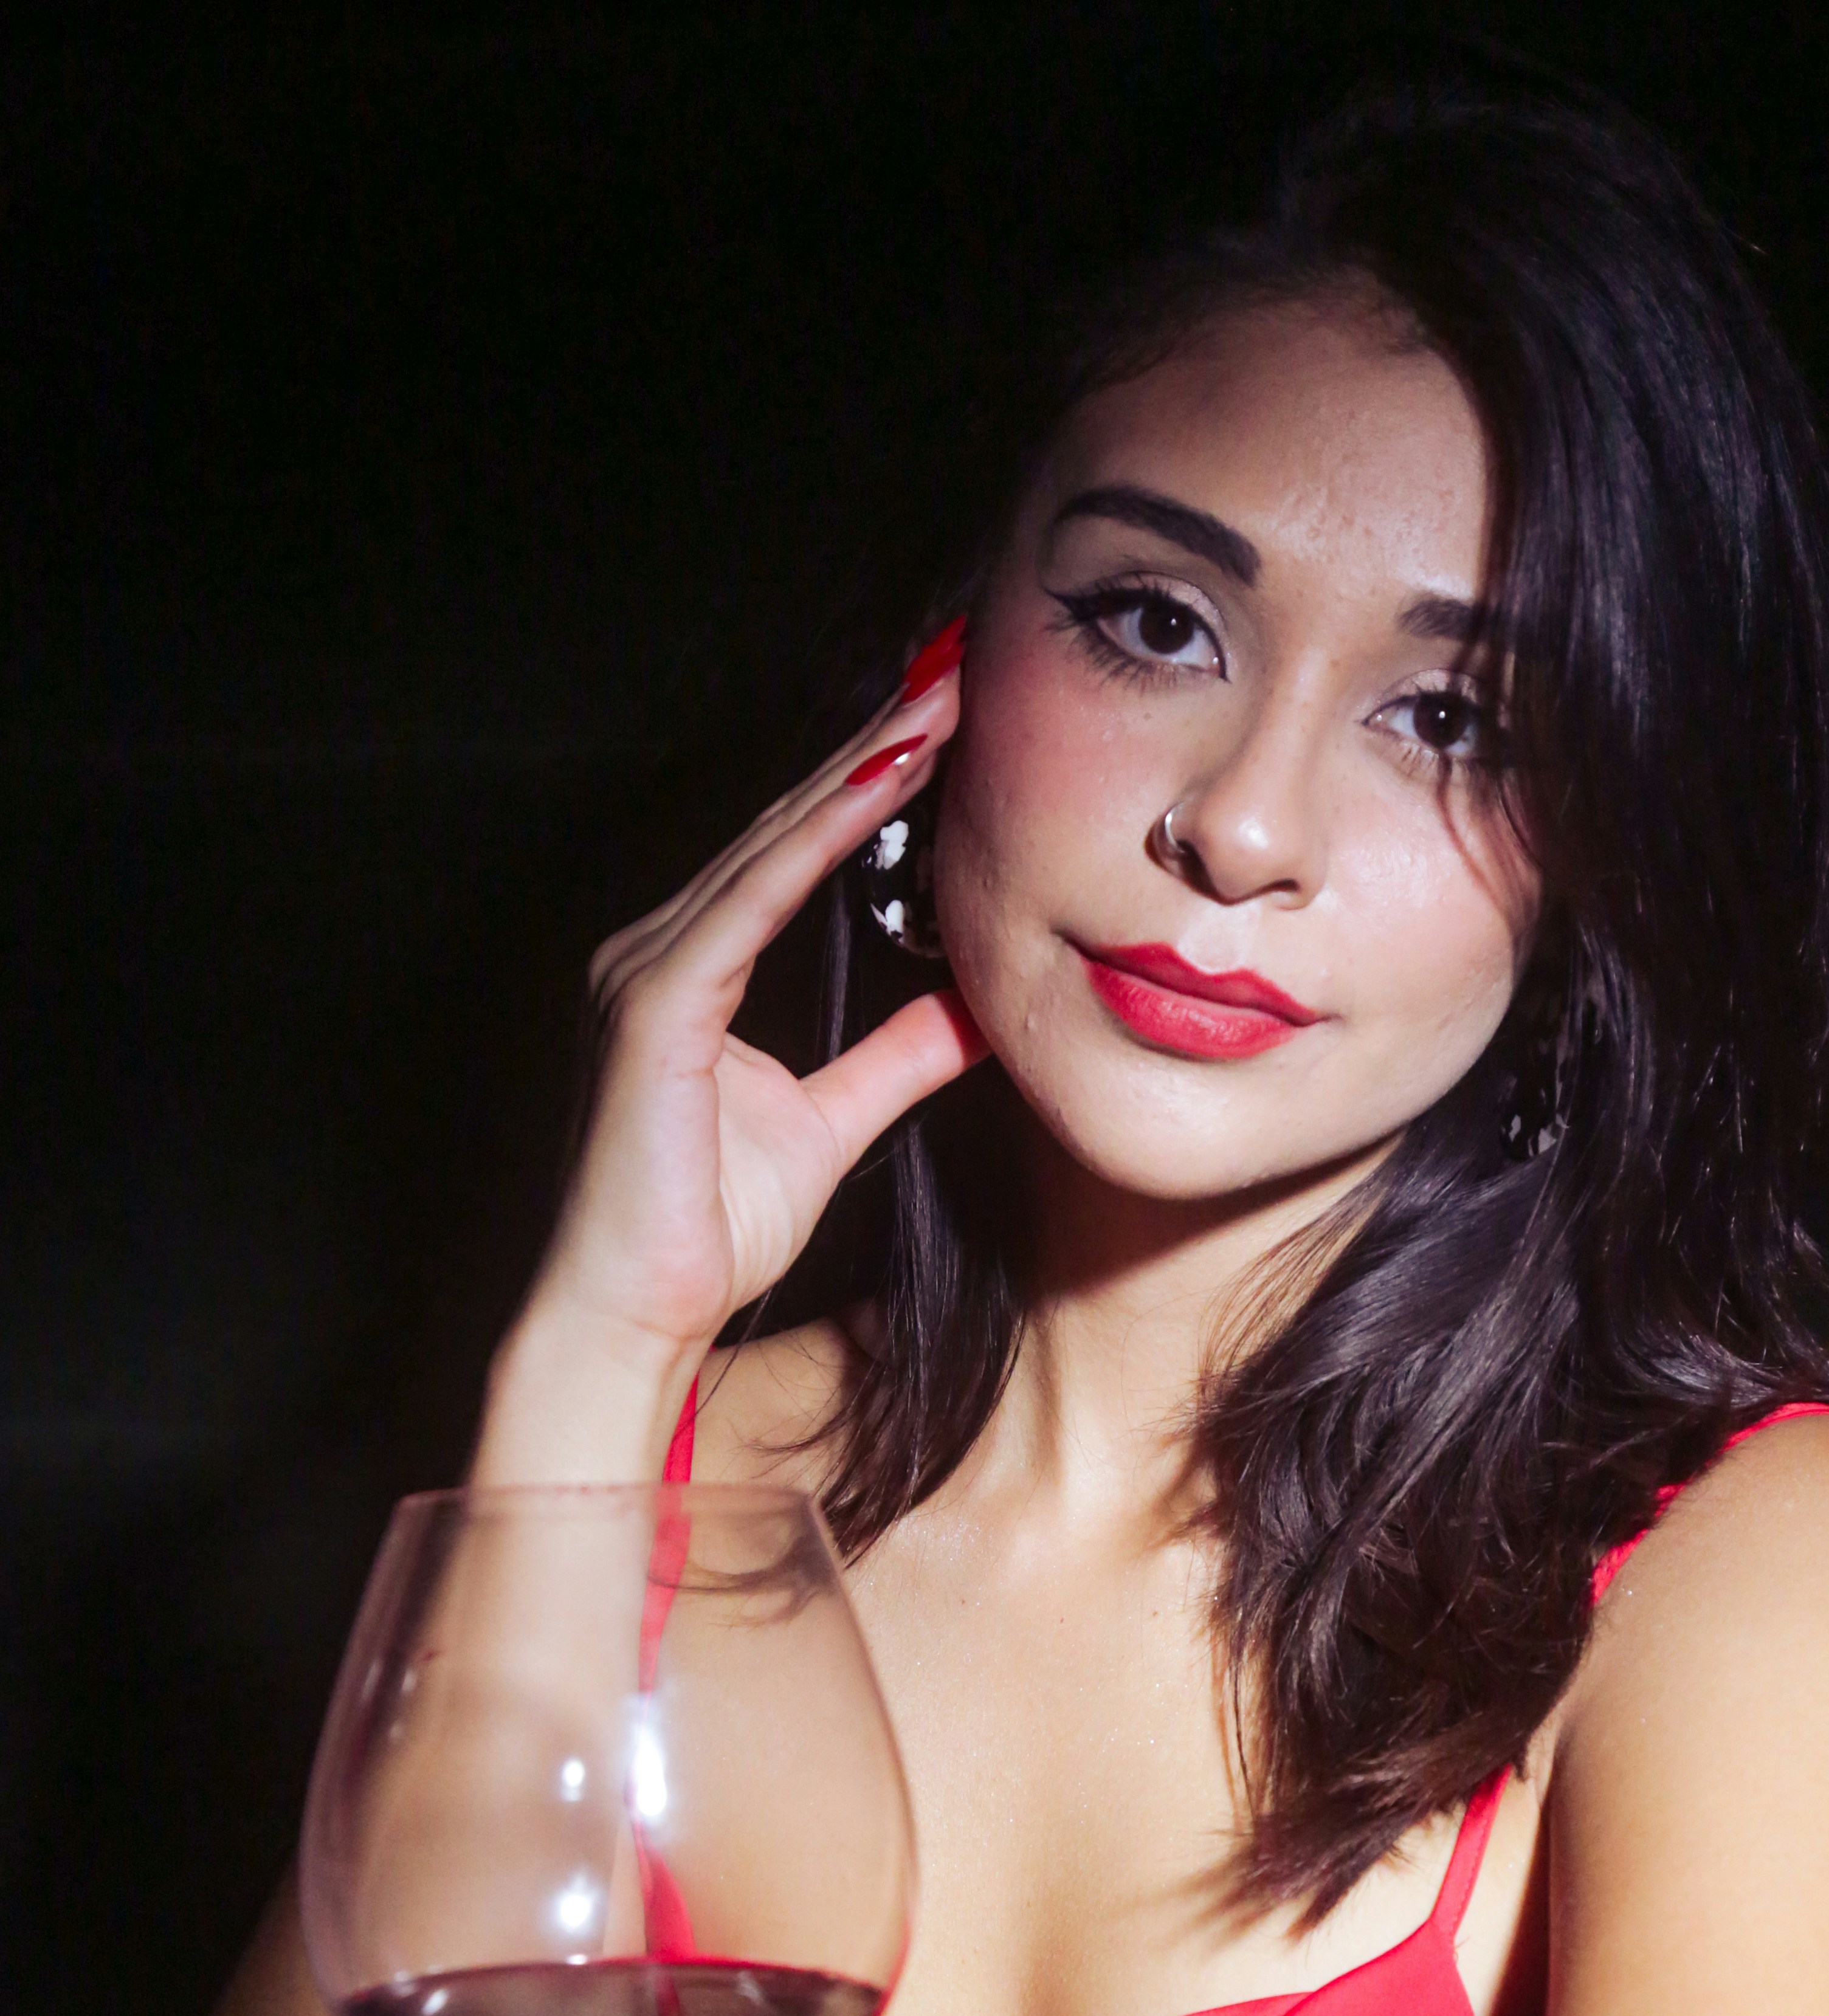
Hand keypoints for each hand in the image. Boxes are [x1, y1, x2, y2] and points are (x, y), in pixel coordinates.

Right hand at [532, 643, 980, 1367]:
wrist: (633, 1314)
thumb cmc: (705, 1228)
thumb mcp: (830, 1124)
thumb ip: (895, 1059)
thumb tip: (975, 1014)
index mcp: (695, 968)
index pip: (798, 851)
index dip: (874, 781)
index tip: (951, 720)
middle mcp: (661, 949)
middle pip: (787, 824)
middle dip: (876, 744)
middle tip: (958, 668)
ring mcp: (647, 969)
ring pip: (772, 844)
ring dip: (860, 768)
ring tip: (941, 703)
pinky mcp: (652, 1006)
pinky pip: (750, 903)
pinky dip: (817, 839)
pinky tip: (880, 784)